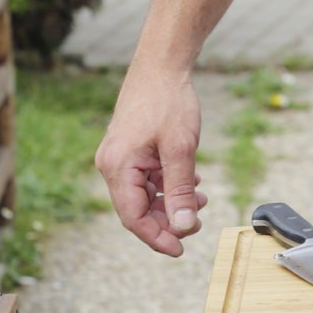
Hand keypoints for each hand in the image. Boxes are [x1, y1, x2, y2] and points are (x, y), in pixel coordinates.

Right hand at [95, 68, 206, 255]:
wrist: (162, 63)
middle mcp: (112, 163)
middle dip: (168, 219)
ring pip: (144, 192)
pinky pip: (147, 176)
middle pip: (137, 207)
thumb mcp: (181, 149)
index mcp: (117, 166)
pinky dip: (168, 183)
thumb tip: (184, 227)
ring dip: (171, 201)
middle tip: (197, 224)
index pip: (133, 217)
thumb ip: (180, 191)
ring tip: (200, 201)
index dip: (157, 237)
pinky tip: (191, 182)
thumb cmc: (169, 101)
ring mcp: (121, 155)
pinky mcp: (131, 147)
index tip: (180, 249)